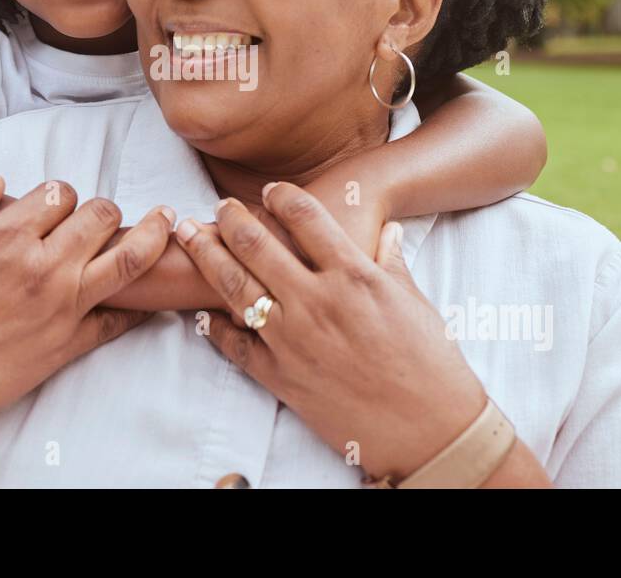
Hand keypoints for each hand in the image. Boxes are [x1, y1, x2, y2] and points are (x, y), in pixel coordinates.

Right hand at [0, 178, 174, 441]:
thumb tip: (1, 182)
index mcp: (8, 236)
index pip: (60, 193)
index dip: (59, 196)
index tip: (54, 207)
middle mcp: (45, 266)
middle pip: (100, 215)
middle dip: (101, 210)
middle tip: (99, 217)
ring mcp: (64, 306)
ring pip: (130, 259)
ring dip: (153, 235)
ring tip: (168, 221)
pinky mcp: (72, 342)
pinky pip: (120, 319)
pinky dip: (139, 306)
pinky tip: (150, 295)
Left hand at [176, 182, 486, 483]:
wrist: (429, 429)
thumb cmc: (431, 364)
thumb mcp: (414, 301)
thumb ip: (390, 260)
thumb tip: (388, 229)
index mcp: (353, 275)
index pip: (305, 216)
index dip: (281, 196)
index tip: (269, 190)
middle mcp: (315, 301)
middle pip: (256, 244)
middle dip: (230, 219)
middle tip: (218, 207)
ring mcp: (291, 339)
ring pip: (234, 286)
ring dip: (206, 255)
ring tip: (189, 234)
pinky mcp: (279, 376)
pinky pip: (235, 344)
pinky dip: (214, 325)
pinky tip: (200, 310)